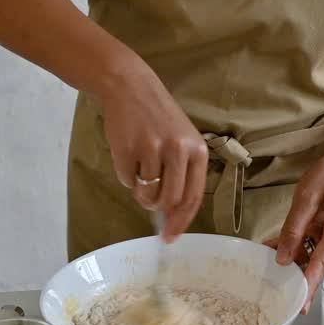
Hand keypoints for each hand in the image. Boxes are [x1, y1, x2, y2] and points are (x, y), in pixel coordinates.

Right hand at [99, 59, 207, 240]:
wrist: (130, 87)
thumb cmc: (159, 118)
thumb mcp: (182, 140)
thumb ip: (183, 175)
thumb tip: (173, 215)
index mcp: (197, 151)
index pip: (193, 197)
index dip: (181, 222)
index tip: (170, 237)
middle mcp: (178, 150)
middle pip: (169, 201)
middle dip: (158, 208)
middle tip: (150, 202)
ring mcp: (152, 150)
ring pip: (147, 194)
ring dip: (141, 193)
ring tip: (140, 173)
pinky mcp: (128, 150)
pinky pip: (127, 181)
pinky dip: (127, 176)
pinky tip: (128, 156)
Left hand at [267, 138, 323, 313]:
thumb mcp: (306, 198)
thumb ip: (293, 229)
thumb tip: (281, 259)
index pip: (321, 264)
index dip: (308, 285)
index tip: (299, 306)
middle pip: (318, 265)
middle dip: (295, 273)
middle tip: (270, 284)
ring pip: (314, 259)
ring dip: (293, 259)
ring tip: (267, 255)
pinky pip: (314, 248)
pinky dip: (297, 249)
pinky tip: (276, 246)